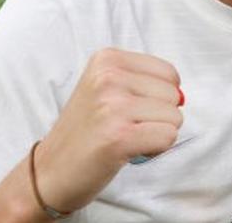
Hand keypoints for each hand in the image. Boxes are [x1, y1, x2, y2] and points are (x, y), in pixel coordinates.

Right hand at [32, 48, 183, 212]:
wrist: (49, 172)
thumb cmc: (85, 132)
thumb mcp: (105, 89)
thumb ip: (144, 82)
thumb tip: (182, 95)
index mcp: (107, 59)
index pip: (169, 73)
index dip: (158, 98)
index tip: (128, 110)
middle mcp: (108, 77)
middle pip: (173, 95)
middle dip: (157, 117)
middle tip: (123, 128)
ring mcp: (112, 106)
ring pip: (174, 117)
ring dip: (155, 134)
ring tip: (123, 138)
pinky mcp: (118, 136)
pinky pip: (167, 137)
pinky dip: (154, 149)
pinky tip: (126, 151)